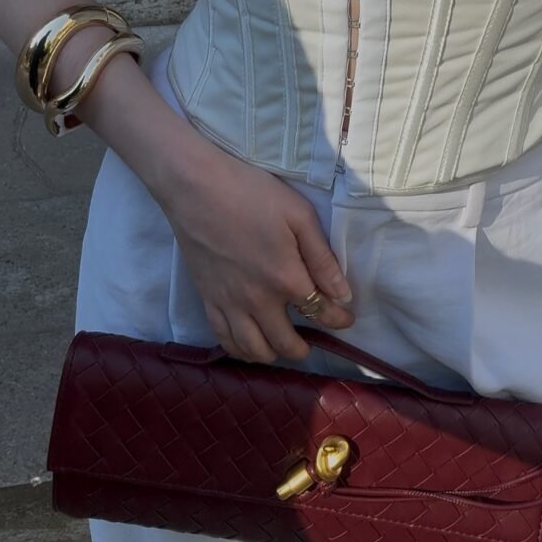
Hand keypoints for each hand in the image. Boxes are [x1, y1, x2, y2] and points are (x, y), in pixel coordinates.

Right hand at [158, 141, 354, 363]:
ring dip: (273, 354)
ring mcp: (229, 304)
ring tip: (283, 346)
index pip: (320, 312)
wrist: (195, 188)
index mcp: (286, 279)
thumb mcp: (299, 215)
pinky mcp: (207, 300)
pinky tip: (249, 344)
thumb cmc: (251, 194)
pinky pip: (224, 339)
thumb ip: (322, 258)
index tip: (346, 319)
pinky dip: (240, 350)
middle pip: (286, 343)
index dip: (338, 320)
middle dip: (304, 348)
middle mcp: (258, 301)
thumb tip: (343, 294)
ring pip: (254, 350)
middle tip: (313, 340)